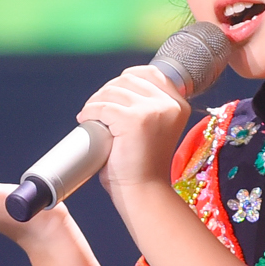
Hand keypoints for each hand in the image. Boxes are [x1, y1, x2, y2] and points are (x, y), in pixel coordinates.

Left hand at [79, 66, 188, 195]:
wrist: (144, 192)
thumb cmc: (143, 165)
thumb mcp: (154, 128)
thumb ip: (145, 107)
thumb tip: (116, 88)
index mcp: (179, 104)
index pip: (150, 73)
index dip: (126, 78)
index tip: (111, 92)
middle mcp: (170, 104)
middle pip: (128, 80)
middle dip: (107, 90)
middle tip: (96, 108)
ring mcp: (154, 110)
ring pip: (113, 91)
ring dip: (96, 100)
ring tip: (90, 115)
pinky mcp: (135, 120)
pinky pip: (103, 106)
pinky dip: (90, 111)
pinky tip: (85, 120)